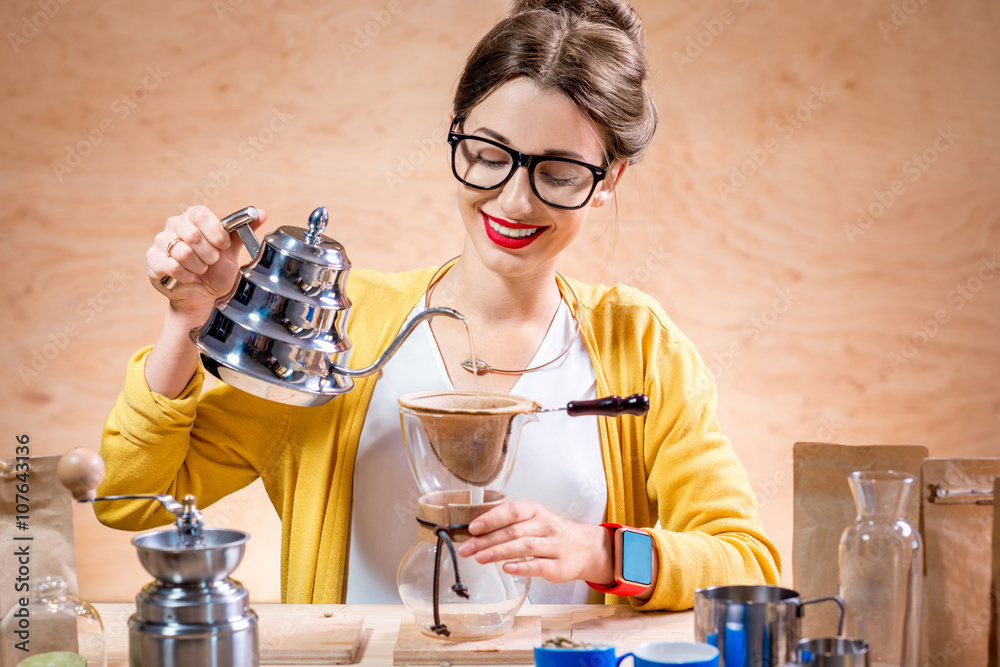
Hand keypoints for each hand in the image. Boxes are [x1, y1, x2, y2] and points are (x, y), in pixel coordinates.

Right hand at [146, 205, 266, 314]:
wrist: (203, 295)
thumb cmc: (216, 270)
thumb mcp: (231, 251)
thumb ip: (242, 231)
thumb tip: (261, 212)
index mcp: (194, 216)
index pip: (203, 215)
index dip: (217, 234)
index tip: (224, 247)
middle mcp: (175, 224)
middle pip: (193, 235)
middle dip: (209, 255)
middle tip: (211, 262)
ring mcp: (161, 241)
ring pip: (182, 252)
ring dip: (198, 267)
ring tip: (200, 270)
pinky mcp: (153, 259)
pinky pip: (171, 266)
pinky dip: (186, 276)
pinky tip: (189, 277)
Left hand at [456, 501, 614, 584]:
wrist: (587, 549)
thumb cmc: (551, 535)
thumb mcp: (534, 521)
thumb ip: (509, 524)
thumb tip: (475, 532)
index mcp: (536, 512)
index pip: (512, 511)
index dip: (491, 518)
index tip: (472, 527)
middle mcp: (546, 526)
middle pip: (514, 531)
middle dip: (487, 540)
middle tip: (466, 548)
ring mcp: (555, 546)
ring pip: (525, 546)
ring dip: (500, 552)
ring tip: (480, 558)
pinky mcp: (560, 566)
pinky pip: (540, 565)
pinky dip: (523, 567)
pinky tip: (507, 569)